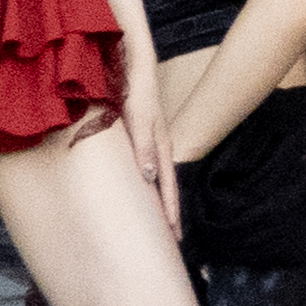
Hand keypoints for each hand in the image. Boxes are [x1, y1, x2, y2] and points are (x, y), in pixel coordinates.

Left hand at [118, 61, 181, 239]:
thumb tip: (149, 179)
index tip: (173, 236)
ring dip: (157, 201)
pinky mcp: (138, 137)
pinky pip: (144, 168)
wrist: (132, 65)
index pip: (167, 187)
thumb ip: (144, 147)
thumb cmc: (136, 91)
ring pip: (155, 179)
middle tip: (170, 240)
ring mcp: (148, 143)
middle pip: (165, 188)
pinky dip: (146, 185)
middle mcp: (156, 148)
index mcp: (160, 147)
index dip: (170, 212)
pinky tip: (140, 190)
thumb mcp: (139, 119)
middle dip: (168, 213)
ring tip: (158, 222)